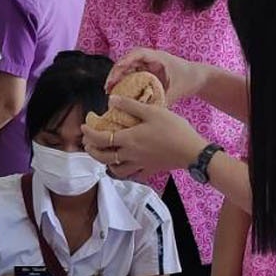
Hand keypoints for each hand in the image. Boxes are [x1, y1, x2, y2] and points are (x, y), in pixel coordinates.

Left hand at [81, 97, 207, 179]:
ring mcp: (139, 165)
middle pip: (103, 157)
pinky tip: (126, 166)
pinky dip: (125, 172)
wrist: (192, 151)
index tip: (83, 127)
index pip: (101, 139)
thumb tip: (111, 99)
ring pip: (115, 170)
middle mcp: (130, 154)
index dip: (89, 133)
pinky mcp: (150, 170)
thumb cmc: (173, 128)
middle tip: (88, 143)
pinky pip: (133, 176)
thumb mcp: (152, 111)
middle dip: (92, 150)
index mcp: (129, 139)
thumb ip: (130, 105)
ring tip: (104, 155)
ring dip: (106, 163)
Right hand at [106, 46, 205, 104]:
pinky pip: (132, 76)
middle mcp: (151, 59)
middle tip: (108, 86)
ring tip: (109, 90)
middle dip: (116, 72)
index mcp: (158, 57)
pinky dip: (124, 82)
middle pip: (128, 61)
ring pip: (128, 68)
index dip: (126, 60)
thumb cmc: (190, 80)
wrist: (199, 78)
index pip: (138, 54)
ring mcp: (148, 66)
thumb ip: (163, 99)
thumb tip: (148, 111)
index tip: (117, 70)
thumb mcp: (177, 91)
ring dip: (118, 78)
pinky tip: (119, 93)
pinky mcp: (147, 74)